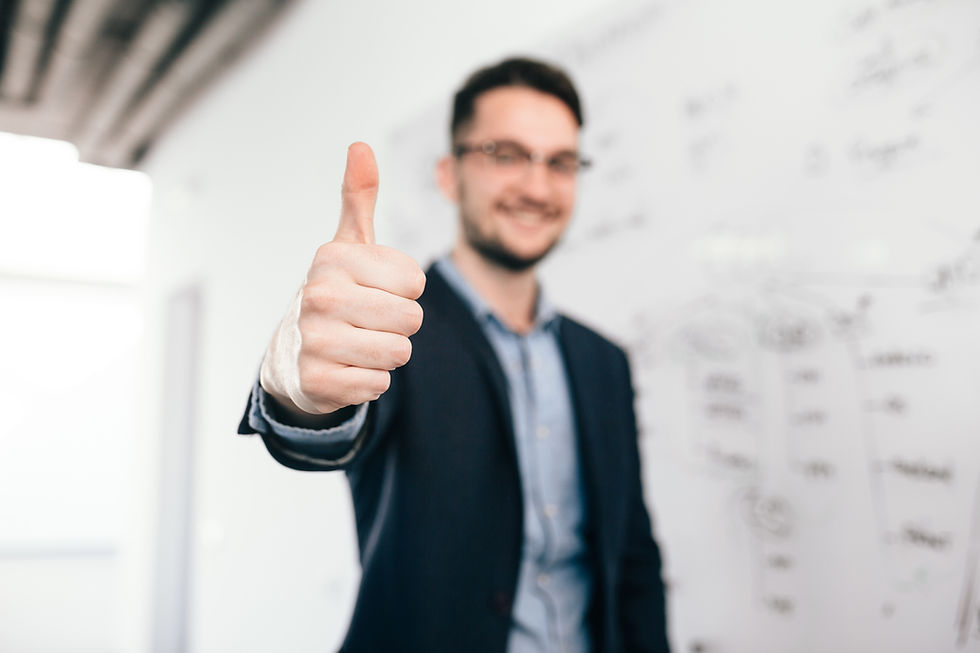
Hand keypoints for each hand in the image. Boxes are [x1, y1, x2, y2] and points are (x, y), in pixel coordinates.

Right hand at [260, 142, 425, 417]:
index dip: (406, 291)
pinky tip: (347, 368)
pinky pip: (379, 384)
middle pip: (411, 320)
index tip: (377, 289)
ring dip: (388, 353)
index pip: (415, 282)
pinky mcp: (318, 382)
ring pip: (398, 354)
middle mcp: (319, 297)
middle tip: (369, 320)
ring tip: (360, 342)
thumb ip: (358, 198)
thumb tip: (360, 146)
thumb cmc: (335, 292)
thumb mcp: (347, 245)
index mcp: (333, 260)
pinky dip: (371, 381)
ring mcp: (315, 341)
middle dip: (400, 325)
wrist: (292, 353)